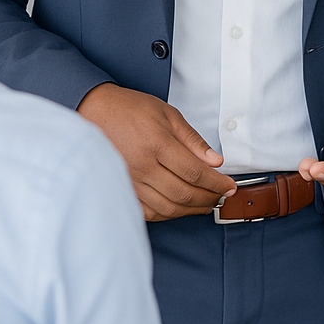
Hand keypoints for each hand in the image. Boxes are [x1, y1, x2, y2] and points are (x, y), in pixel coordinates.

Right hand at [77, 82, 239, 220]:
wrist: (93, 111)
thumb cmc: (130, 109)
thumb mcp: (168, 114)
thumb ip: (193, 140)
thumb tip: (215, 161)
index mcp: (157, 144)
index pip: (195, 173)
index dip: (217, 183)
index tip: (229, 186)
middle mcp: (142, 166)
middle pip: (183, 194)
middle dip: (209, 198)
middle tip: (221, 195)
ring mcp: (130, 181)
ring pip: (167, 207)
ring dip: (191, 209)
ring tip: (205, 203)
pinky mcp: (121, 190)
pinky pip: (148, 212)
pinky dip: (168, 214)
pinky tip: (180, 207)